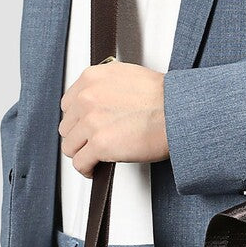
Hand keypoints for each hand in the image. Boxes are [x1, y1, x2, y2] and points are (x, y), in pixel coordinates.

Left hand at [59, 61, 168, 177]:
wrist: (179, 111)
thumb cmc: (165, 98)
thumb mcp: (128, 77)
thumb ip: (106, 87)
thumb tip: (100, 100)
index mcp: (92, 78)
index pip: (69, 104)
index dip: (78, 119)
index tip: (85, 127)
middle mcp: (88, 97)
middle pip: (67, 126)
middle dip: (80, 137)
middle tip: (92, 144)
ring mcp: (92, 121)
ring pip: (70, 146)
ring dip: (82, 153)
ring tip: (94, 158)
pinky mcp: (100, 144)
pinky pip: (80, 163)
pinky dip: (86, 169)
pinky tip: (94, 170)